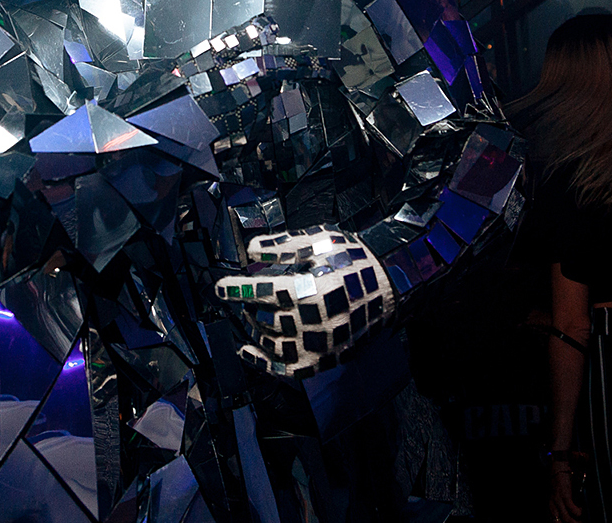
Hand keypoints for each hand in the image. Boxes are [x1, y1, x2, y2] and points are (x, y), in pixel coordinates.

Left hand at [215, 226, 392, 378]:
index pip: (258, 291)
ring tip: (250, 318)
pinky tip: (250, 351)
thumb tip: (250, 249)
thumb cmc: (355, 260)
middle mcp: (309, 320)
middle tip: (242, 298)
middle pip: (261, 317)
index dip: (235, 289)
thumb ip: (281, 246)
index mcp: (306, 289)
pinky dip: (264, 362)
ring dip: (254, 330)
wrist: (391, 285)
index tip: (221, 288)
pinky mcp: (325, 358)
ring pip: (270, 343)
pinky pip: (286, 368)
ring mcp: (317, 343)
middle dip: (245, 307)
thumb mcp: (318, 242)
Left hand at [548, 468, 582, 520]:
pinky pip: (572, 509)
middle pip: (559, 522)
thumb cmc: (560, 482)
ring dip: (576, 522)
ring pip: (566, 518)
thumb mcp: (559, 497)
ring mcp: (558, 500)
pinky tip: (581, 510)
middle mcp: (552, 505)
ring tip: (581, 521)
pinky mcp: (564, 495)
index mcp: (550, 507)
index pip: (554, 521)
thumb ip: (564, 506)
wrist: (558, 468)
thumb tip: (575, 516)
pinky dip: (578, 512)